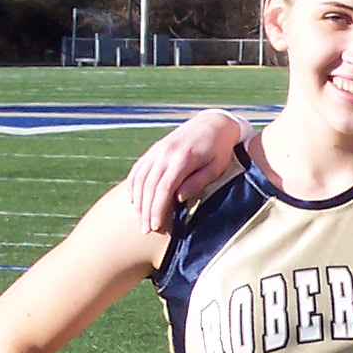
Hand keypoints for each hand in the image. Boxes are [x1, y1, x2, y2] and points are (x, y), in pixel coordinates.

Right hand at [125, 110, 245, 232]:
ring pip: (140, 178)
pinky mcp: (154, 150)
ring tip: (139, 219)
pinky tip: (133, 200)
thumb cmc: (219, 149)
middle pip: (149, 186)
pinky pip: (138, 169)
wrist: (213, 123)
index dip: (158, 209)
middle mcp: (165, 153)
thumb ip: (197, 182)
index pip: (164, 188)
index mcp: (182, 158)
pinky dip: (133, 185)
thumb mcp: (215, 168)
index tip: (156, 226)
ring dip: (137, 201)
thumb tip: (179, 199)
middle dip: (145, 210)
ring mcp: (157, 150)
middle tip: (145, 229)